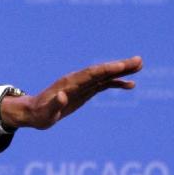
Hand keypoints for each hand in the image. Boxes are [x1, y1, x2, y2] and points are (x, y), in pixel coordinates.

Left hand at [0, 56, 142, 129]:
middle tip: (139, 61)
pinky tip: (130, 84)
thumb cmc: (39, 113)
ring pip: (105, 75)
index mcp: (69, 83)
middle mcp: (78, 80)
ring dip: (122, 71)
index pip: (91, 74)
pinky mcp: (85, 91)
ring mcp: (82, 84)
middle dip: (120, 66)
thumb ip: (54, 105)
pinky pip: (103, 84)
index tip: (121, 65)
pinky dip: (116, 83)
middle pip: (102, 71)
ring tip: (140, 66)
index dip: (106, 69)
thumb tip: (62, 96)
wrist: (33, 112)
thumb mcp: (45, 113)